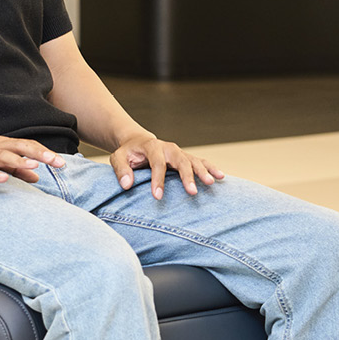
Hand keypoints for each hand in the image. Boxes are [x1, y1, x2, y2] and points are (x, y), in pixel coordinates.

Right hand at [0, 126, 66, 183]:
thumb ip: (15, 167)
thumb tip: (37, 176)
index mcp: (1, 144)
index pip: (27, 146)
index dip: (45, 153)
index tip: (62, 162)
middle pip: (20, 148)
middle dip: (40, 154)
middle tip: (58, 162)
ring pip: (3, 156)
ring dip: (19, 161)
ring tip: (34, 165)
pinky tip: (2, 178)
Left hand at [109, 134, 224, 199]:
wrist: (137, 142)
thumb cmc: (128, 153)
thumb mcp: (118, 158)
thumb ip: (121, 170)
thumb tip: (127, 185)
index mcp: (152, 147)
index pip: (157, 163)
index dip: (158, 180)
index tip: (157, 197)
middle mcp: (168, 148)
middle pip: (180, 160)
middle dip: (187, 176)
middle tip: (192, 192)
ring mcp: (178, 152)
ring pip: (193, 160)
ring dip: (203, 171)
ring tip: (211, 183)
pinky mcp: (185, 157)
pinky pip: (200, 161)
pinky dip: (210, 167)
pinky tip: (221, 176)